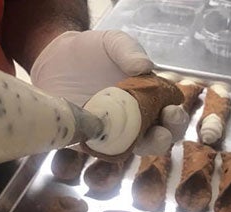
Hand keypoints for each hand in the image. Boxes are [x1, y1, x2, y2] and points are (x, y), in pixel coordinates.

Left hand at [31, 30, 188, 154]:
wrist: (55, 60)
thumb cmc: (92, 52)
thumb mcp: (112, 43)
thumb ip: (128, 51)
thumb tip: (145, 66)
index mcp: (148, 98)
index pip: (169, 115)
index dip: (175, 118)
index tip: (171, 111)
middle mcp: (135, 118)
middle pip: (156, 137)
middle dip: (163, 138)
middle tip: (161, 131)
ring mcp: (113, 131)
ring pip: (133, 147)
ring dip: (141, 148)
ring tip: (143, 140)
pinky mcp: (90, 138)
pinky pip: (103, 149)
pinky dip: (109, 148)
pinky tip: (107, 139)